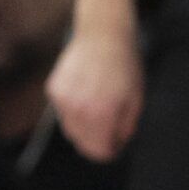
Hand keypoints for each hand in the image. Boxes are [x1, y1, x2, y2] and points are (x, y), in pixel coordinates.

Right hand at [48, 25, 145, 160]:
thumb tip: (115, 142)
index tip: (116, 146)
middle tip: (109, 131)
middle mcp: (76, 108)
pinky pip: (62, 112)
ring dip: (83, 128)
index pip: (97, 151)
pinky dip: (73, 112)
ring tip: (98, 111)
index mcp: (100, 114)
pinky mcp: (53, 89)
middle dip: (96, 142)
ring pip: (69, 129)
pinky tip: (85, 97)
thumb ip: (125, 128)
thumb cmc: (124, 67)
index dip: (108, 152)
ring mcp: (61, 98)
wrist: (102, 37)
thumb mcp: (135, 101)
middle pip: (81, 143)